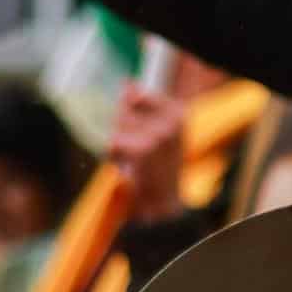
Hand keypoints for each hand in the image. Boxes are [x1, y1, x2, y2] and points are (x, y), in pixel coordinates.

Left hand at [107, 85, 186, 222]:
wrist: (164, 208)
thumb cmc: (157, 171)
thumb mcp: (154, 134)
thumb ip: (139, 106)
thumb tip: (127, 83)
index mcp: (178, 113)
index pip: (136, 95)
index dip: (126, 111)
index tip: (133, 129)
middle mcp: (173, 121)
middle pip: (123, 110)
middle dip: (121, 130)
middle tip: (137, 153)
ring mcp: (160, 134)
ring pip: (117, 126)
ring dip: (118, 145)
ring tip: (133, 161)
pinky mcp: (145, 149)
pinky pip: (113, 142)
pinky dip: (115, 157)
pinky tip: (129, 168)